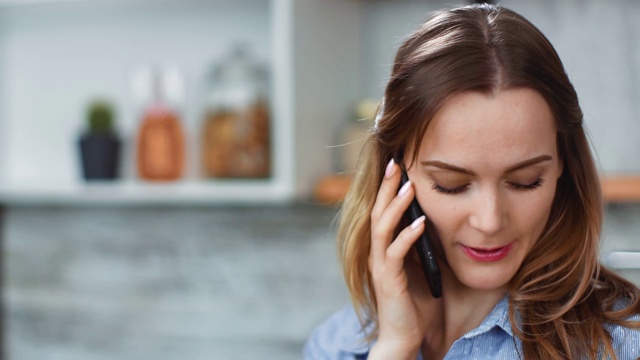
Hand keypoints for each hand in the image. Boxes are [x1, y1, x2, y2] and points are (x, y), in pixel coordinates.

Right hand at [367, 159, 440, 358]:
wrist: (405, 336)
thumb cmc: (415, 304)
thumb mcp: (422, 268)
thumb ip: (422, 246)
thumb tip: (434, 220)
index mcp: (384, 249)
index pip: (383, 211)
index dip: (388, 188)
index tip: (399, 165)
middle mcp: (377, 253)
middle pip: (378, 212)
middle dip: (387, 187)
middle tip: (396, 163)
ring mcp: (381, 266)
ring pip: (383, 227)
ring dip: (396, 206)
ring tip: (409, 186)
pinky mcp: (388, 279)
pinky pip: (396, 252)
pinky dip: (408, 236)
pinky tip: (421, 223)